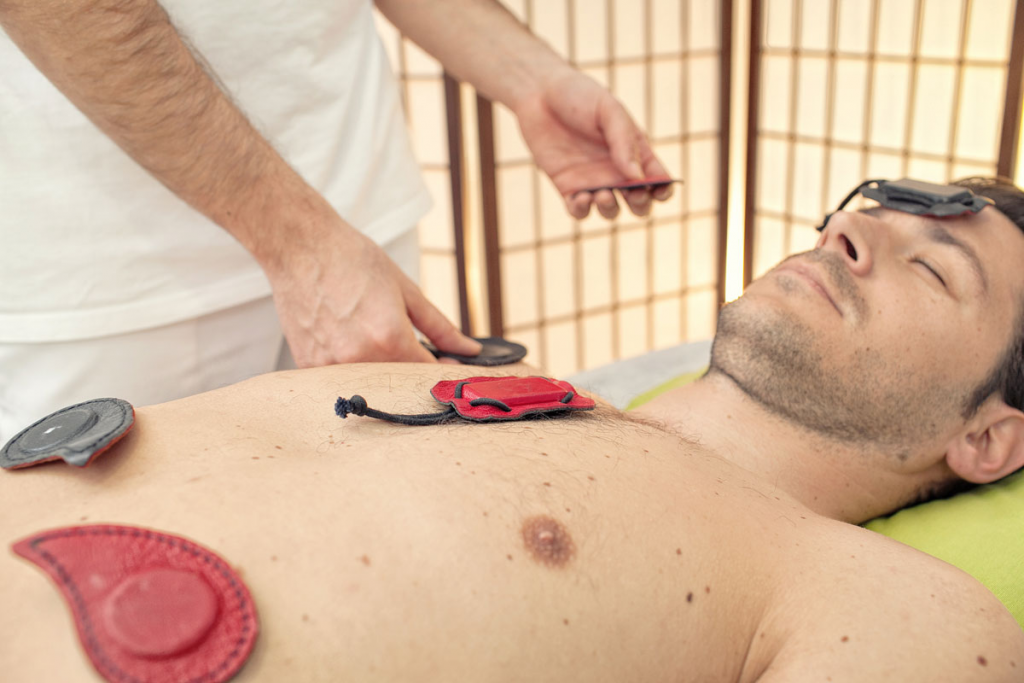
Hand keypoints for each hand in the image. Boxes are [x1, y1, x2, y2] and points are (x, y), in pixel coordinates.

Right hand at [265, 225, 481, 366]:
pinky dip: (352, 364)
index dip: (441, 368)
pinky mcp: (309, 365)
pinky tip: (347, 336)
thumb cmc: (353, 259)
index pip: (427, 373)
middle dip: (411, 368)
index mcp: (390, 339)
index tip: (447, 360)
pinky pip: (341, 377)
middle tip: (410, 344)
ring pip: (369, 381)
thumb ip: (440, 326)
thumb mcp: (405, 289)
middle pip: (399, 381)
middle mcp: (360, 358)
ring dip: (380, 366)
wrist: (300, 246)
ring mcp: (331, 365)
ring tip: (370, 331)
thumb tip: (468, 350)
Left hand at [513, 70, 672, 219]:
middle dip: (640, 205)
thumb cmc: (580, 96)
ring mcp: (593, 181)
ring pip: (610, 211)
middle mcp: (617, 171)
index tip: (658, 189)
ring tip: (603, 194)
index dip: (664, 190)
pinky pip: (579, 211)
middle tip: (632, 193)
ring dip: (610, 209)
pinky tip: (581, 197)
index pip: (658, 179)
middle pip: (639, 203)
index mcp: (635, 152)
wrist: (540, 93)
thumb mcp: (609, 110)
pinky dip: (582, 211)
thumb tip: (638, 178)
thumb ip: (624, 142)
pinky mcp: (567, 187)